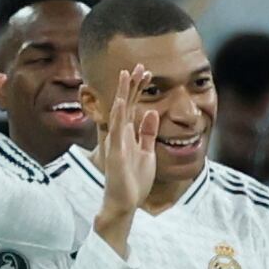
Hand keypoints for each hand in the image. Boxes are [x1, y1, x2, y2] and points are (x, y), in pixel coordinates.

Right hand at [93, 61, 158, 249]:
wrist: (125, 203)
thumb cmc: (134, 181)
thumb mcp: (147, 152)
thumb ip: (148, 133)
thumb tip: (152, 112)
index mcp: (128, 134)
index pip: (133, 106)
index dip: (139, 89)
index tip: (148, 72)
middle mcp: (120, 135)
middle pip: (125, 104)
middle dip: (133, 84)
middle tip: (139, 65)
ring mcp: (116, 143)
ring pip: (119, 112)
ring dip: (123, 93)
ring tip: (126, 74)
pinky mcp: (116, 154)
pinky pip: (116, 132)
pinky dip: (118, 117)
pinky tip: (120, 102)